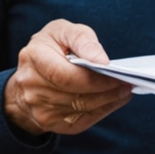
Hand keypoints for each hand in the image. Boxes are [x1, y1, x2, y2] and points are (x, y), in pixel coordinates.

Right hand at [3, 20, 131, 135]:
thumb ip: (82, 40)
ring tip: (124, 91)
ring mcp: (37, 108)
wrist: (26, 75)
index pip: (66, 76)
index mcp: (33, 57)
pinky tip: (112, 101)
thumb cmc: (49, 47)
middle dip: (106, 91)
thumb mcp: (62, 31)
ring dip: (107, 102)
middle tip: (127, 84)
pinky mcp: (47, 122)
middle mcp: (31, 87)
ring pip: (79, 110)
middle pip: (75, 96)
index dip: (94, 79)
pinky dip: (100, 112)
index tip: (117, 75)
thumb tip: (101, 61)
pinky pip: (79, 122)